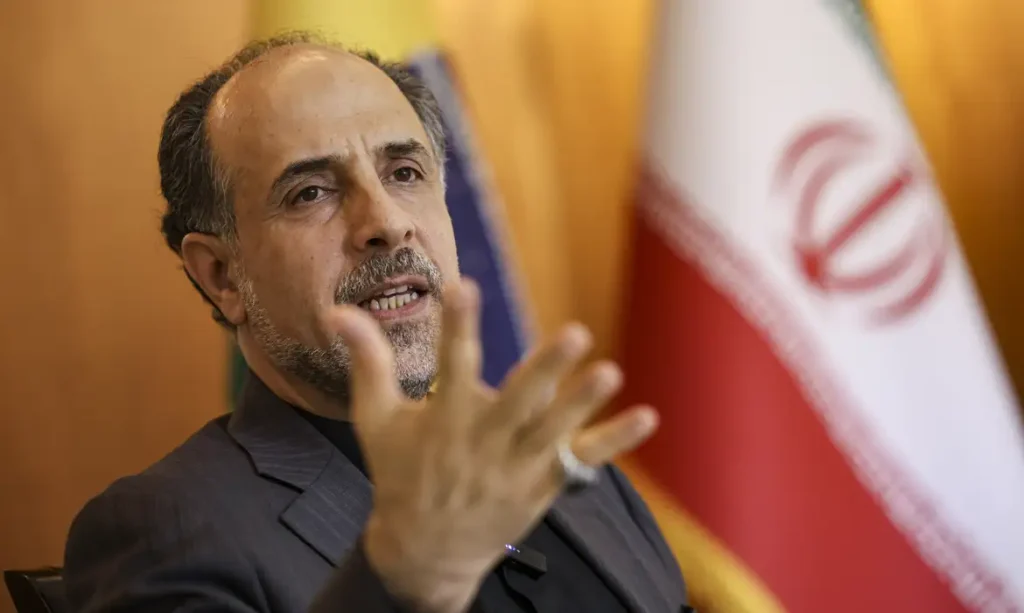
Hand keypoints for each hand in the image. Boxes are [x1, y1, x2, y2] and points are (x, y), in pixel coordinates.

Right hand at [334, 278, 658, 612]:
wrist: (424, 553)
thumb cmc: (399, 476)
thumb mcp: (376, 421)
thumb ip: (367, 363)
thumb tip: (339, 312)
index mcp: (442, 421)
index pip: (449, 364)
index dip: (456, 325)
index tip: (463, 287)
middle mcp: (483, 443)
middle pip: (517, 403)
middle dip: (543, 370)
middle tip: (574, 333)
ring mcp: (516, 468)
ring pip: (554, 432)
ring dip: (582, 403)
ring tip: (609, 372)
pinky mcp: (542, 486)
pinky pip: (583, 463)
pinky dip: (614, 442)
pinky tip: (646, 418)